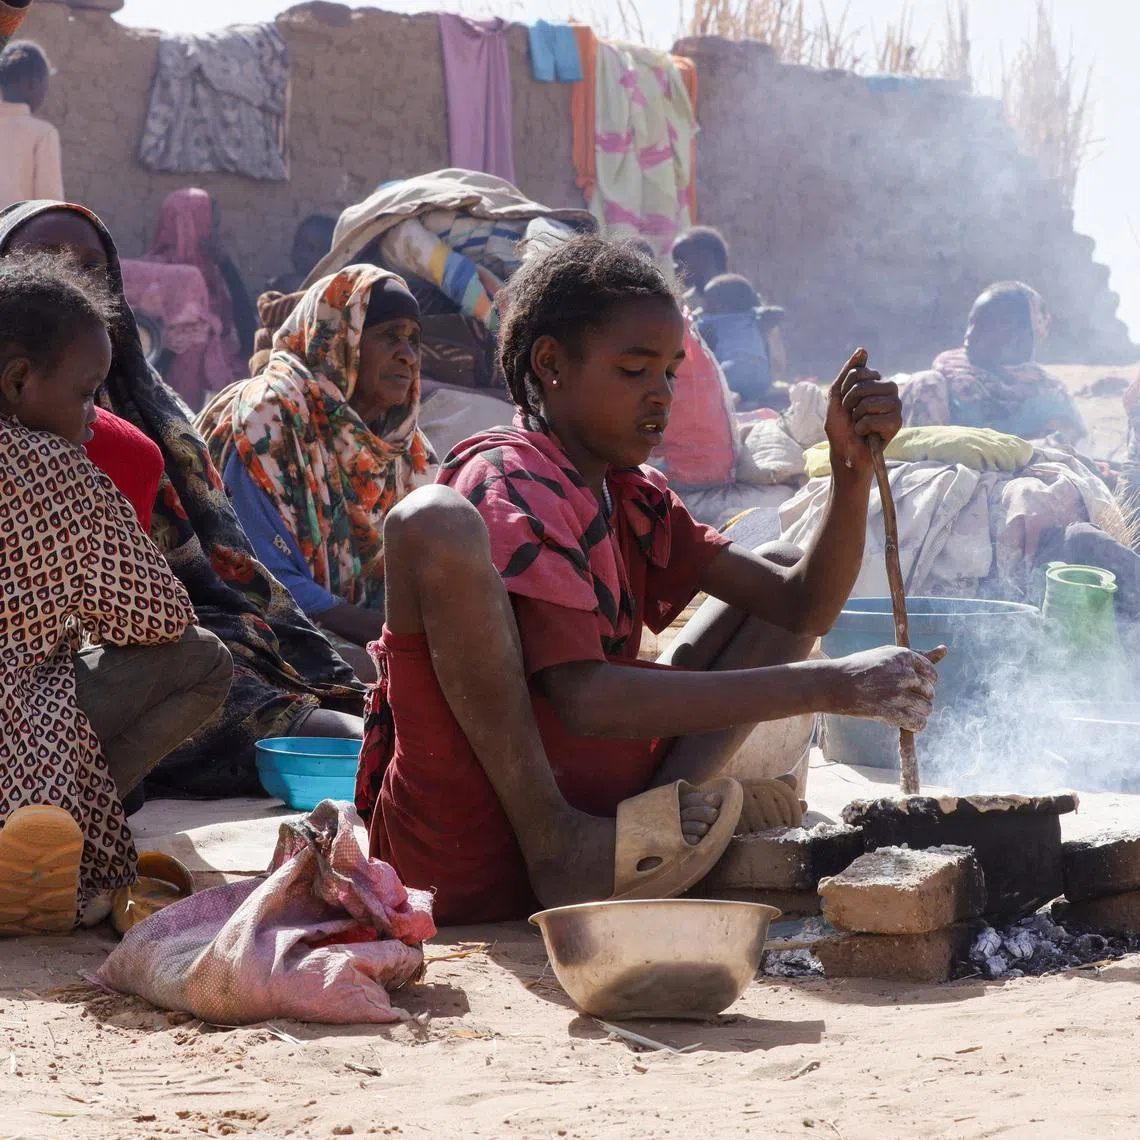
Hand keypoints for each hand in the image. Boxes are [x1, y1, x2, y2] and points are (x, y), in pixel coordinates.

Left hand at [825, 348, 901, 477]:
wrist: (845, 451)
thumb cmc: (841, 426)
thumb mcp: (836, 396)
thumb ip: (848, 372)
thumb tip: (862, 349)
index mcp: (874, 381)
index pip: (858, 372)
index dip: (844, 390)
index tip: (844, 403)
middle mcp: (888, 390)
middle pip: (864, 384)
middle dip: (850, 402)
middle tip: (852, 415)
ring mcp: (894, 405)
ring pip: (871, 401)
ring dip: (857, 416)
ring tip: (859, 424)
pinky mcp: (897, 422)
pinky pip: (877, 418)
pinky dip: (864, 427)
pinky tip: (866, 433)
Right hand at [825, 645, 946, 732]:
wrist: (834, 685)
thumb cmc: (861, 667)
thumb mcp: (887, 655)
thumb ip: (916, 656)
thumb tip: (944, 649)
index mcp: (903, 656)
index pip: (930, 672)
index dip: (924, 681)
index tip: (913, 684)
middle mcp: (903, 674)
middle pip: (930, 691)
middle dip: (921, 697)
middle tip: (905, 698)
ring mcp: (898, 694)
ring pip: (927, 708)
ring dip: (919, 712)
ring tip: (905, 710)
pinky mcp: (891, 713)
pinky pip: (917, 723)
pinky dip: (915, 725)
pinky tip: (906, 720)